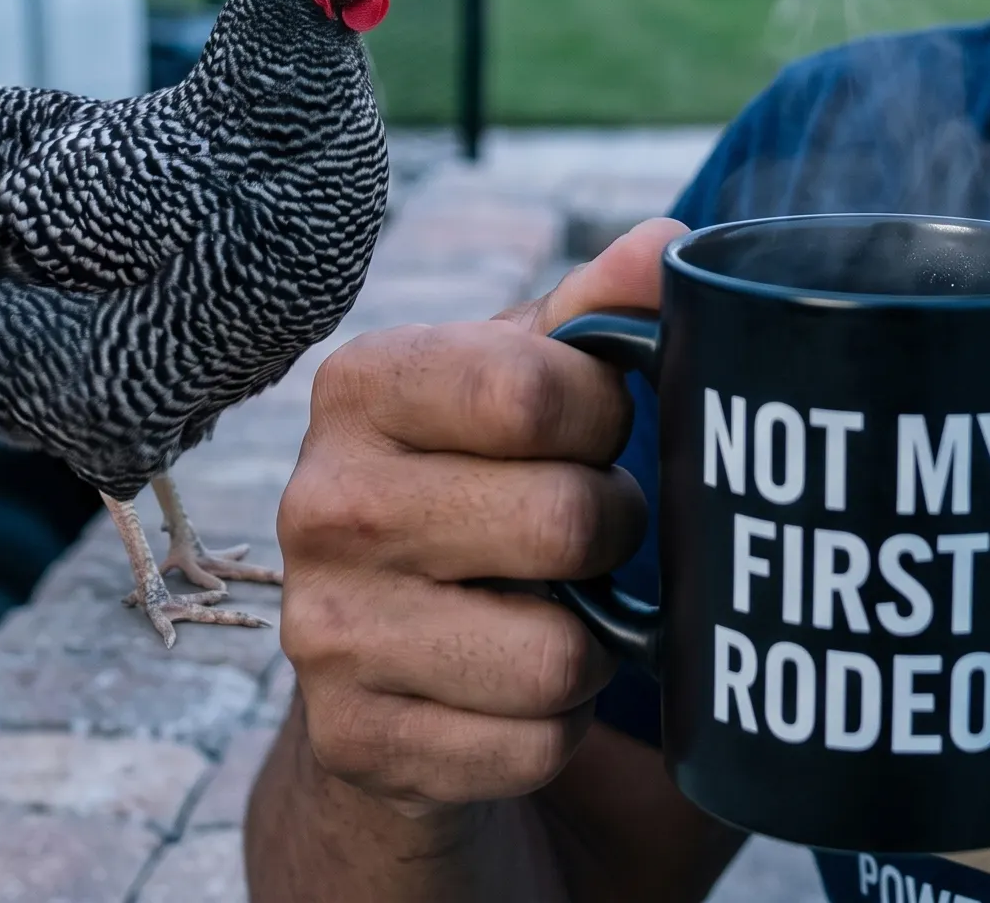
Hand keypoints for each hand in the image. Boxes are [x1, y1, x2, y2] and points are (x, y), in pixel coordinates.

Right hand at [277, 218, 684, 812]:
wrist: (380, 649)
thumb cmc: (475, 477)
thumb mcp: (522, 380)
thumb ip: (595, 310)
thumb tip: (669, 243)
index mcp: (360, 385)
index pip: (532, 391)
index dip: (603, 414)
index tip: (595, 424)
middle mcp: (319, 502)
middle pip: (562, 523)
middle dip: (611, 529)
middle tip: (587, 528)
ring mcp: (324, 632)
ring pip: (557, 654)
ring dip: (591, 640)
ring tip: (553, 606)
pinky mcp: (357, 743)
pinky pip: (532, 746)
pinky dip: (553, 725)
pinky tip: (511, 684)